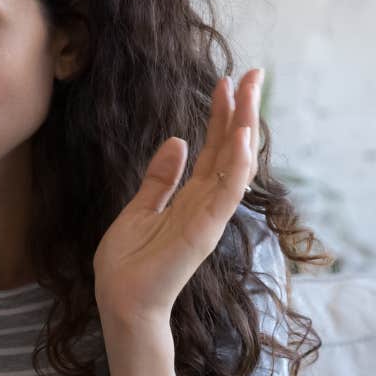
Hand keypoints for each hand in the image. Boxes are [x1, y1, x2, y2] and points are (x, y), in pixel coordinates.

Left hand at [93, 69, 261, 329]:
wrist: (121, 302)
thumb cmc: (128, 264)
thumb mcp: (139, 209)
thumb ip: (159, 179)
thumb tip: (177, 142)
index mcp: (191, 197)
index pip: (213, 148)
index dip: (221, 115)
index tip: (228, 81)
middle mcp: (206, 203)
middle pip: (231, 149)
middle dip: (243, 111)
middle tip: (254, 73)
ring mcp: (209, 216)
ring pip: (235, 164)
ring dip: (245, 128)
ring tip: (250, 92)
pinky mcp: (204, 231)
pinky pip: (226, 193)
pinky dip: (236, 165)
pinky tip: (242, 137)